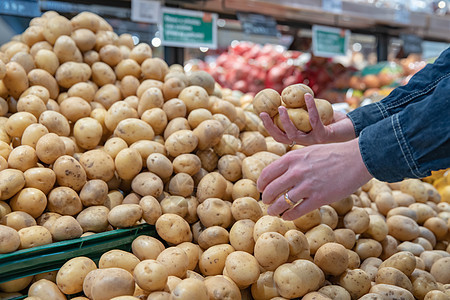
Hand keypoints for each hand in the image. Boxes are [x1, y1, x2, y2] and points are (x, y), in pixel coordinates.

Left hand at [256, 138, 372, 219]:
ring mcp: (307, 186)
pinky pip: (297, 211)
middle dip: (266, 199)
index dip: (261, 184)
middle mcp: (296, 171)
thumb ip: (293, 161)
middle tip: (267, 202)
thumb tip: (280, 173)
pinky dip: (289, 216)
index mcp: (292, 158)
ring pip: (281, 203)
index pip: (267, 174)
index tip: (261, 189)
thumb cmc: (333, 154)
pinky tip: (287, 216)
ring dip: (274, 210)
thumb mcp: (308, 151)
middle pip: (270, 190)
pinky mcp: (319, 198)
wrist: (357, 158)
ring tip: (274, 212)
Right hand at [259, 93, 355, 145]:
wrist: (353, 127)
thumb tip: (286, 93)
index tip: (261, 113)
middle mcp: (305, 143)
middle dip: (270, 127)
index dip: (269, 127)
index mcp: (300, 138)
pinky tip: (308, 96)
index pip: (280, 136)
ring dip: (286, 120)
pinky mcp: (325, 136)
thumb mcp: (313, 113)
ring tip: (281, 106)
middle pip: (282, 138)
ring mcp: (314, 141)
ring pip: (295, 134)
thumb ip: (301, 109)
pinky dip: (310, 107)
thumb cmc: (332, 119)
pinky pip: (314, 121)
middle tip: (263, 113)